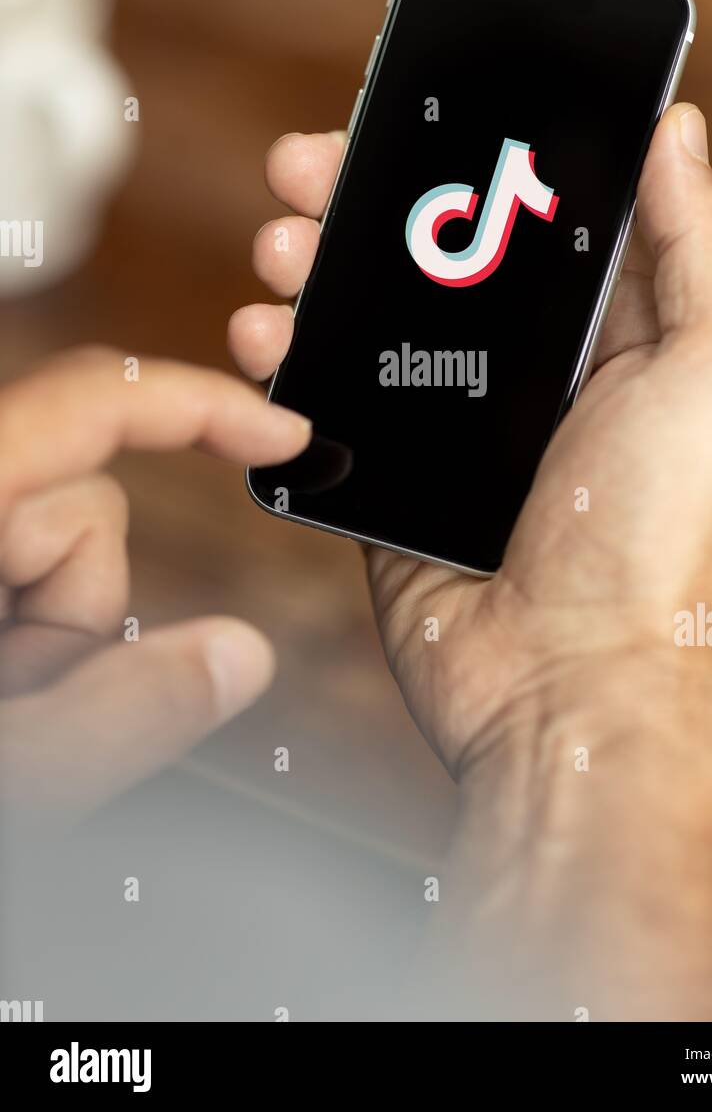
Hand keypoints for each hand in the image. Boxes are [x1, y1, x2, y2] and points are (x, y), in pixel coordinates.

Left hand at [0, 348, 310, 823]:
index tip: (280, 433)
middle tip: (20, 703)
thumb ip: (117, 716)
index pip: (90, 401)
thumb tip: (238, 656)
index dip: (201, 406)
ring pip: (53, 549)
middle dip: (77, 612)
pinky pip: (18, 565)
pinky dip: (22, 627)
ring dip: (45, 634)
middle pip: (82, 508)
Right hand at [229, 107, 711, 778]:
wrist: (567, 681)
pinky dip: (293, 356)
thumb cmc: (663, 540)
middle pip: (442, 253)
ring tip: (282, 244)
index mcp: (622, 334)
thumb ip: (702, 246)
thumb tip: (675, 132)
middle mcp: (540, 370)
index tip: (424, 112)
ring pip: (377, 313)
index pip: (543, 213)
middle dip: (373, 199)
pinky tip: (268, 330)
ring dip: (319, 264)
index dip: (485, 155)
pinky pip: (336, 397)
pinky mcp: (398, 474)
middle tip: (312, 166)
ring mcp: (462, 424)